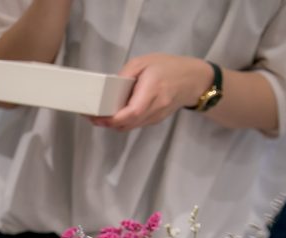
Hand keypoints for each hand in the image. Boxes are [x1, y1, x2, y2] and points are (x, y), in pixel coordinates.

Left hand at [90, 54, 213, 131]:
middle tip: (91, 116)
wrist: (195, 80)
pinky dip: (123, 122)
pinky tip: (114, 114)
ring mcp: (157, 116)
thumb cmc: (169, 67)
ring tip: (99, 115)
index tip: (95, 116)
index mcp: (153, 90)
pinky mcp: (156, 120)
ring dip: (113, 124)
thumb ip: (126, 74)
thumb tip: (108, 88)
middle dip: (107, 123)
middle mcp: (155, 107)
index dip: (112, 119)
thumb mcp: (144, 62)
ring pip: (130, 126)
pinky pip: (136, 124)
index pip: (131, 112)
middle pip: (127, 123)